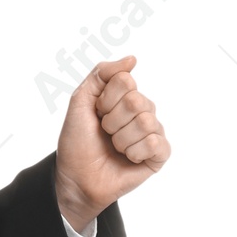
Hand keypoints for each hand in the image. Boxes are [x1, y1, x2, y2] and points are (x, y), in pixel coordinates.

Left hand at [54, 56, 170, 233]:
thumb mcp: (80, 102)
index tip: (96, 114)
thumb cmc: (77, 142)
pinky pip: (156, 143)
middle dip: (112, 121)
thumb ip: (101, 74)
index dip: (105, 101)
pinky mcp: (159, 155)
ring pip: (146, 122)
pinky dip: (135, 152)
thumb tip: (132, 59)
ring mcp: (152, 132)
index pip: (125, 81)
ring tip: (115, 147)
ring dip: (121, 139)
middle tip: (105, 133)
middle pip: (136, 101)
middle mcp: (142, 110)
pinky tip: (128, 158)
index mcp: (125, 96)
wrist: (76, 177)